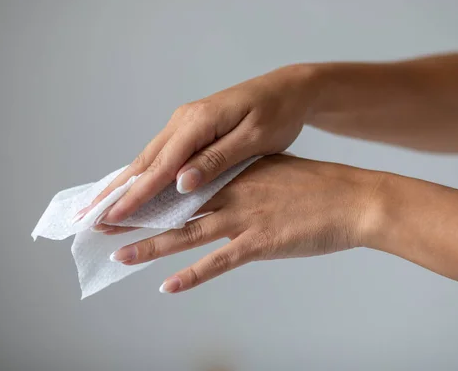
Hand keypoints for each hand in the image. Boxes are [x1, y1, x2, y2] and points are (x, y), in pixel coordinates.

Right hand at [74, 65, 314, 224]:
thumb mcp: (253, 139)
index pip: (161, 165)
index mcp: (199, 122)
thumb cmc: (277, 113)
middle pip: (144, 161)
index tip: (112, 217)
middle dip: (116, 191)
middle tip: (88, 217)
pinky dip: (143, 174)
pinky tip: (132, 187)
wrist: (288, 90)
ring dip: (124, 184)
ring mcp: (186, 123)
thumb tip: (181, 185)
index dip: (135, 195)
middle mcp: (185, 120)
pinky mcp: (192, 129)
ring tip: (101, 207)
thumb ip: (216, 161)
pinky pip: (162, 155)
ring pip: (149, 158)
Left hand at [105, 155, 382, 292]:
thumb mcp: (275, 172)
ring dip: (151, 246)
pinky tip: (167, 286)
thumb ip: (246, 178)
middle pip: (175, 207)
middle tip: (104, 224)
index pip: (183, 183)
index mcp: (235, 172)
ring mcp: (244, 217)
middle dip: (137, 216)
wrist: (353, 200)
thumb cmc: (319, 187)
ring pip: (187, 234)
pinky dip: (191, 276)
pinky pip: (218, 262)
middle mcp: (232, 192)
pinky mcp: (259, 243)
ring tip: (121, 254)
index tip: (125, 197)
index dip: (151, 192)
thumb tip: (224, 185)